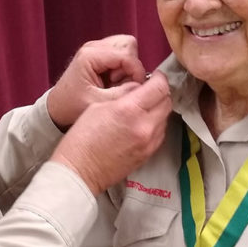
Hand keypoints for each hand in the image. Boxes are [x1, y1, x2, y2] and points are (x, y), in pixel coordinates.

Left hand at [47, 35, 145, 129]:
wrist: (58, 107)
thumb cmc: (72, 106)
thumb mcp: (98, 103)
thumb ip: (122, 94)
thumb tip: (143, 85)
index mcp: (90, 56)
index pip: (126, 54)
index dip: (136, 71)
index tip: (136, 87)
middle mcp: (93, 47)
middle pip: (128, 44)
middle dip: (131, 65)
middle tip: (122, 83)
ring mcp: (96, 48)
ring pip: (127, 46)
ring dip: (128, 65)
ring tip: (117, 82)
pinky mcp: (100, 53)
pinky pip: (122, 53)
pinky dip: (123, 66)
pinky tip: (114, 80)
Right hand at [50, 71, 171, 195]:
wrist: (80, 170)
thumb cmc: (83, 137)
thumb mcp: (99, 105)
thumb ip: (124, 96)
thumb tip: (140, 90)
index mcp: (130, 110)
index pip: (160, 87)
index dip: (160, 78)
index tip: (155, 76)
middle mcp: (145, 126)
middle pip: (167, 102)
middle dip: (160, 93)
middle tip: (149, 90)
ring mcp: (149, 142)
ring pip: (166, 117)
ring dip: (158, 109)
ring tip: (143, 108)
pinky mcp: (149, 154)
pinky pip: (160, 133)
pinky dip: (155, 124)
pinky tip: (141, 124)